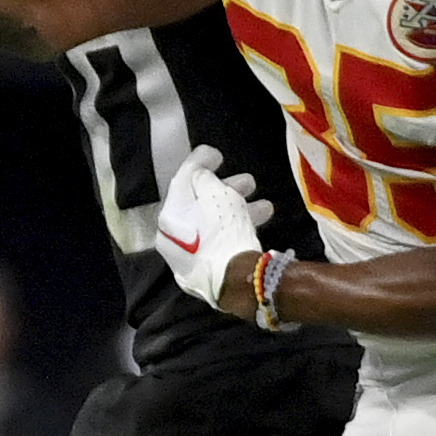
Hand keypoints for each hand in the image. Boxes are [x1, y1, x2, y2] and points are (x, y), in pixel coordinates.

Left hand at [151, 143, 266, 312]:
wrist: (236, 281)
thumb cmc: (221, 230)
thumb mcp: (214, 192)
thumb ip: (204, 177)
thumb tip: (202, 176)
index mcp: (169, 216)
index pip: (181, 181)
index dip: (200, 162)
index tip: (217, 154)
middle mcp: (175, 237)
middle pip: (201, 204)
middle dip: (227, 189)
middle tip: (249, 181)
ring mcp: (191, 256)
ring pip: (216, 223)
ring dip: (240, 209)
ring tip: (266, 205)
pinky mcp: (210, 271)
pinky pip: (223, 240)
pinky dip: (239, 228)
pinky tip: (260, 225)